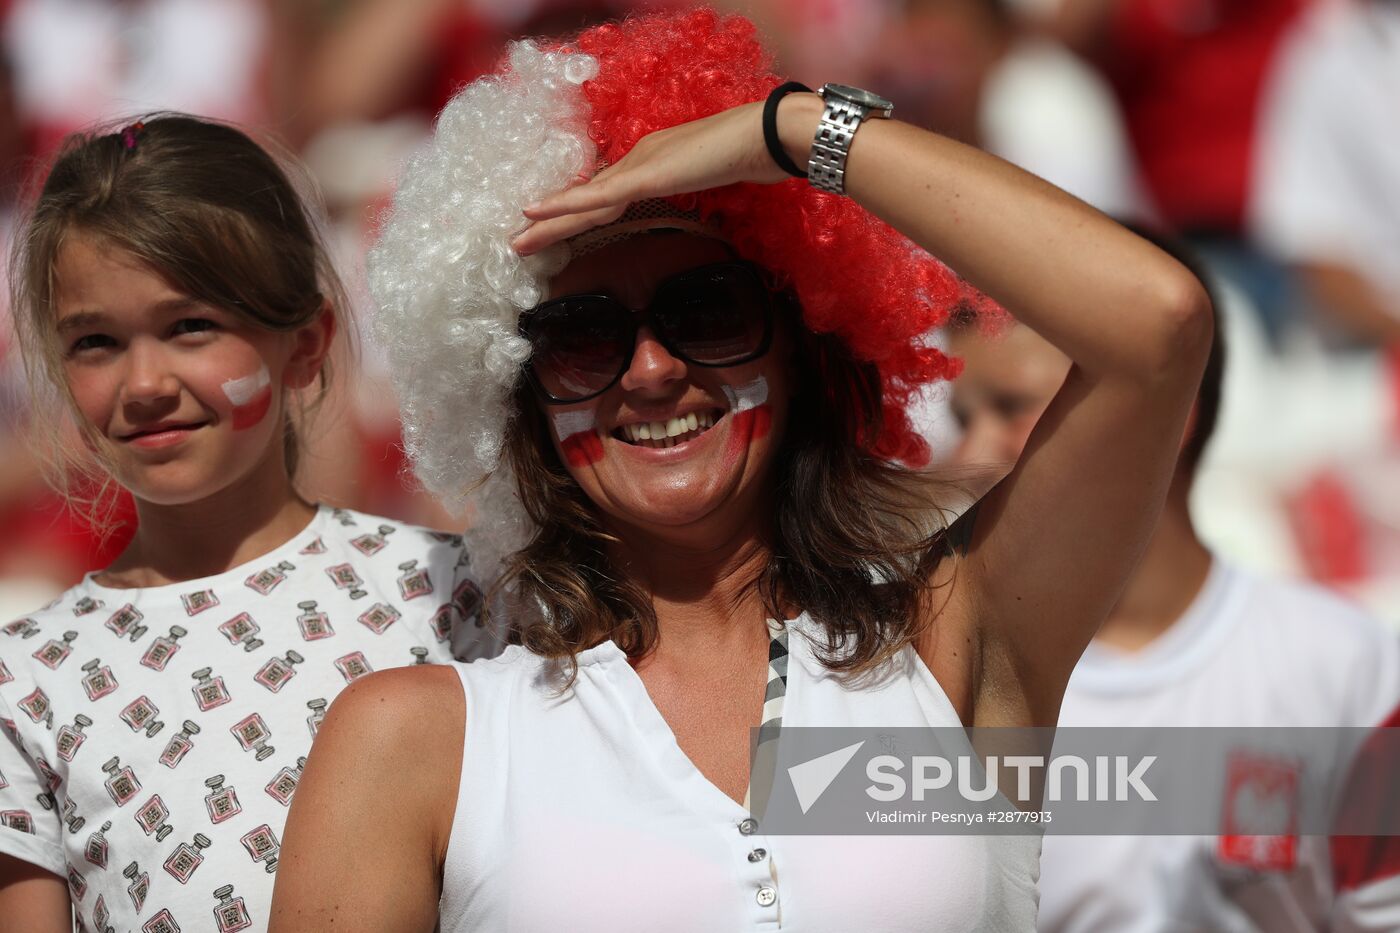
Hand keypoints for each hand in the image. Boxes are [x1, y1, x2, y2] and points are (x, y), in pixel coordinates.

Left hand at [512, 94, 820, 254]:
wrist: (761, 136)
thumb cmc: (743, 155)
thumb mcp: (707, 178)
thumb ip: (687, 185)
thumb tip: (680, 194)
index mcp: (649, 166)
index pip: (606, 195)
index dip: (580, 213)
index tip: (557, 230)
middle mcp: (636, 163)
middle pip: (587, 199)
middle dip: (552, 222)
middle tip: (518, 240)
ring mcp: (638, 167)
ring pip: (583, 201)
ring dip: (548, 220)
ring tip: (517, 239)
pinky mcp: (644, 176)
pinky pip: (597, 196)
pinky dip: (565, 203)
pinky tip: (536, 212)